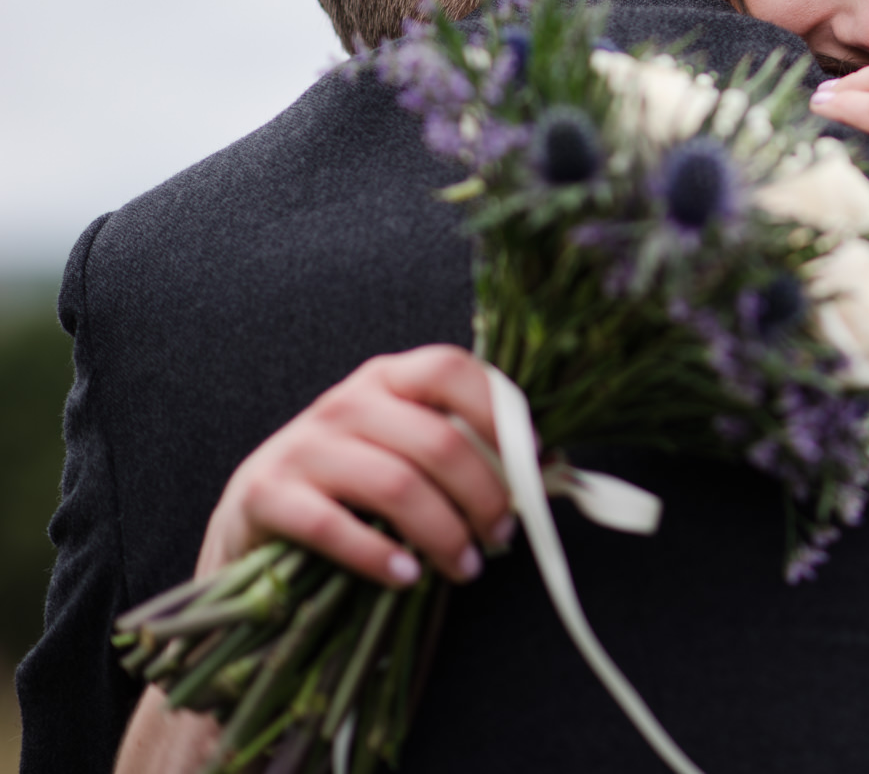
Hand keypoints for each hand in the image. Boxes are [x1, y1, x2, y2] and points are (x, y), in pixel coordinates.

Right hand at [195, 345, 511, 586]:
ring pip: (396, 485)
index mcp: (385, 380)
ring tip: (464, 567)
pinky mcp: (266, 495)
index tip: (529, 458)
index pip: (449, 369)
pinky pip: (334, 526)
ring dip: (443, 534)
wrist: (253, 527)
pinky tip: (407, 577)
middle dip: (483, 496)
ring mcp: (301, 446)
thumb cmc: (350, 490)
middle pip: (437, 441)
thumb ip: (456, 450)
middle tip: (501, 536)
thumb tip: (538, 471)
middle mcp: (344, 403)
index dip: (498, 411)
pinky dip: (379, 556)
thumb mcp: (400, 454)